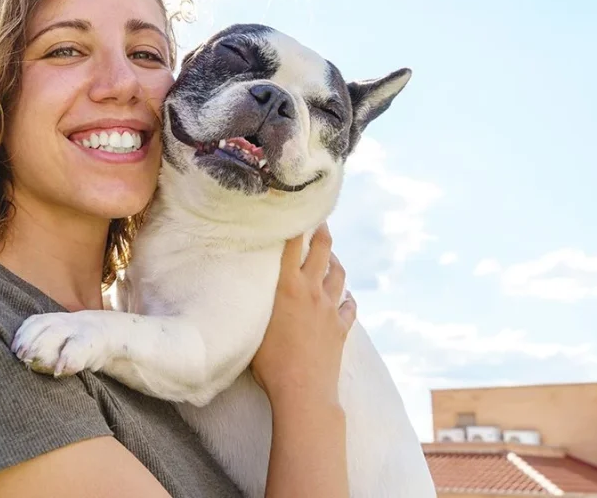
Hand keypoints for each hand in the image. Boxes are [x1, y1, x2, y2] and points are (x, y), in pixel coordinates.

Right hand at [250, 223, 356, 406]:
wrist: (303, 391)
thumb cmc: (269, 363)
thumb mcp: (254, 325)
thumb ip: (255, 302)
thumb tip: (247, 289)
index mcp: (287, 286)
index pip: (293, 243)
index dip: (296, 222)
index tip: (297, 206)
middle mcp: (312, 291)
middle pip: (324, 250)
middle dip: (323, 232)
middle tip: (321, 220)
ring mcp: (330, 308)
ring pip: (339, 275)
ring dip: (336, 263)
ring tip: (331, 257)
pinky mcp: (341, 328)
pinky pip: (349, 307)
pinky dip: (348, 299)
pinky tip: (346, 298)